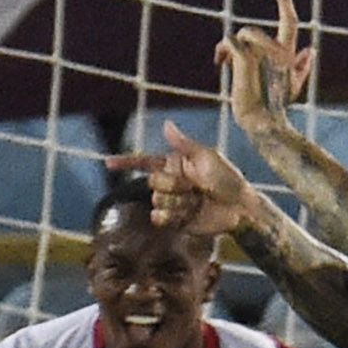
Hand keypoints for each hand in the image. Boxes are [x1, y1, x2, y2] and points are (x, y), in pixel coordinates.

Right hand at [107, 120, 257, 236]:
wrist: (239, 208)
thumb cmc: (227, 179)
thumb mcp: (207, 157)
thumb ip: (183, 144)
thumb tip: (166, 125)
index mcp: (175, 165)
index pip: (144, 162)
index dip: (126, 163)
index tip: (107, 163)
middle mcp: (171, 183)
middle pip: (153, 182)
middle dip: (172, 184)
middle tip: (194, 187)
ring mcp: (172, 203)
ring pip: (157, 201)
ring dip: (177, 202)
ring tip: (197, 202)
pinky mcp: (175, 221)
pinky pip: (159, 218)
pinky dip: (171, 216)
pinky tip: (188, 214)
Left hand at [216, 0, 315, 135]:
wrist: (263, 122)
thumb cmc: (274, 107)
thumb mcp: (290, 85)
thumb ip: (301, 67)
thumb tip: (310, 50)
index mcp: (288, 54)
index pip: (290, 22)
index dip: (285, 2)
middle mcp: (278, 51)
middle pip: (255, 30)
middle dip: (244, 40)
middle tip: (229, 56)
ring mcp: (263, 54)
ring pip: (242, 34)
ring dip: (229, 48)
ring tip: (224, 63)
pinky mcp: (247, 60)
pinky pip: (230, 42)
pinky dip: (222, 51)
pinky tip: (218, 64)